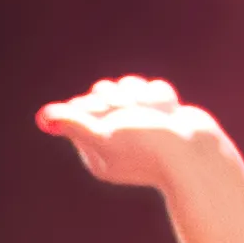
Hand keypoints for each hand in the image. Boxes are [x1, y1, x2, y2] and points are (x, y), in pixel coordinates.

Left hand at [35, 77, 234, 192]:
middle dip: (121, 99)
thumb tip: (43, 117)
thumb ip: (74, 125)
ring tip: (157, 115)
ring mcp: (140, 130)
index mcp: (96, 154)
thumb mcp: (105, 135)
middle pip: (103, 95)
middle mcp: (115, 143)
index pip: (80, 109)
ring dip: (142, 97)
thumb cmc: (149, 147)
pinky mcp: (162, 119)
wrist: (200, 153)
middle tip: (135, 115)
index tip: (112, 116)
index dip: (96, 105)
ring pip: (128, 88)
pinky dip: (161, 99)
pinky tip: (170, 113)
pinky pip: (152, 91)